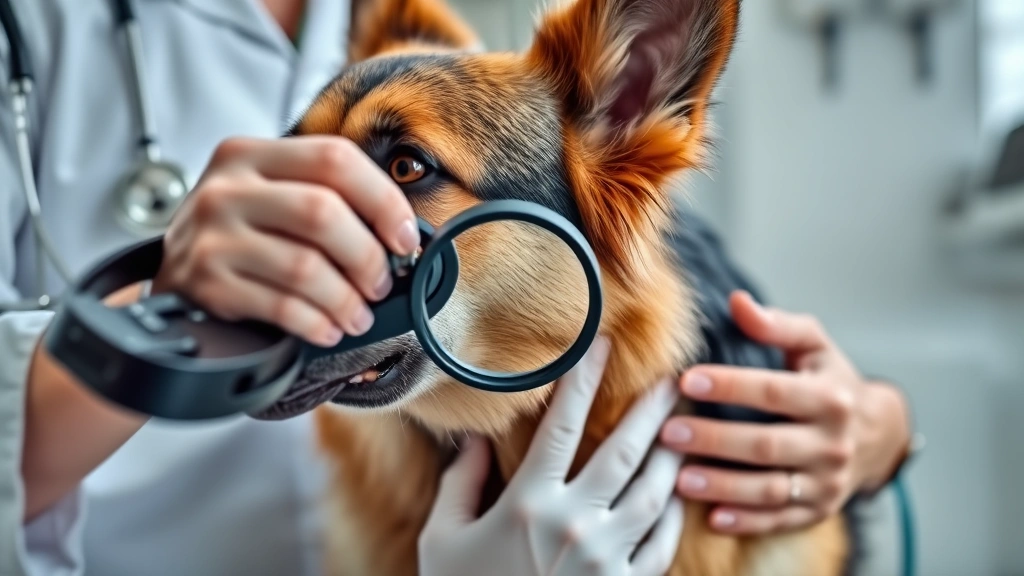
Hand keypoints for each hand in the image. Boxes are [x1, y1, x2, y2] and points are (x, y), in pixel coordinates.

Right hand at [154, 136, 419, 345]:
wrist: (171, 278)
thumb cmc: (238, 237)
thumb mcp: (270, 196)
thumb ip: (326, 199)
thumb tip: (400, 235)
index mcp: (251, 154)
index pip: (335, 159)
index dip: (383, 200)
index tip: (403, 238)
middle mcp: (227, 188)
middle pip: (323, 213)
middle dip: (366, 257)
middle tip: (380, 284)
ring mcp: (211, 235)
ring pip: (306, 266)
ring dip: (346, 299)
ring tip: (357, 315)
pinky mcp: (206, 283)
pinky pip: (281, 306)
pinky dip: (316, 323)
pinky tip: (326, 328)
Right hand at [420, 338, 684, 575]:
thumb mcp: (443, 539)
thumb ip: (459, 483)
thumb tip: (474, 440)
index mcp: (528, 505)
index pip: (562, 425)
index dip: (583, 379)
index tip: (601, 345)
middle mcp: (574, 526)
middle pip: (624, 452)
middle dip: (653, 409)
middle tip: (674, 378)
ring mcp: (605, 561)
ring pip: (653, 494)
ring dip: (672, 456)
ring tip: (684, 429)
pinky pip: (661, 544)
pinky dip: (672, 514)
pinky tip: (674, 493)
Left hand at [660, 291, 910, 534]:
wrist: (878, 433)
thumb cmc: (831, 381)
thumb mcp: (814, 346)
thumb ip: (776, 325)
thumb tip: (737, 301)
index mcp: (830, 397)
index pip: (774, 392)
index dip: (730, 386)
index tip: (686, 380)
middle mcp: (832, 443)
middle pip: (767, 444)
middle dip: (715, 440)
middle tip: (668, 434)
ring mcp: (827, 482)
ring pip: (771, 489)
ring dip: (724, 486)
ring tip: (680, 480)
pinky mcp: (818, 510)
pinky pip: (780, 520)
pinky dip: (746, 522)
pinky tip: (712, 518)